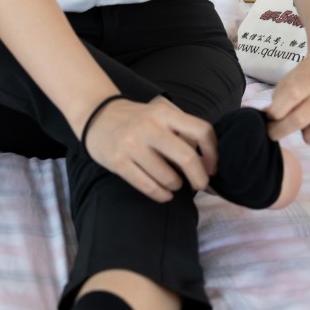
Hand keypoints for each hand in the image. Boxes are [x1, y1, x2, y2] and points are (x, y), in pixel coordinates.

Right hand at [83, 95, 217, 202]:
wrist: (97, 116)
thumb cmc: (137, 119)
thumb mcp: (160, 114)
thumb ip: (182, 130)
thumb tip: (206, 159)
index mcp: (165, 113)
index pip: (201, 131)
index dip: (213, 152)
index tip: (212, 166)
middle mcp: (150, 127)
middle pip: (186, 157)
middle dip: (199, 177)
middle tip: (201, 185)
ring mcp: (132, 144)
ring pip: (167, 176)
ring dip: (176, 185)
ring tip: (175, 184)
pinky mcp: (118, 161)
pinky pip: (147, 186)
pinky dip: (161, 195)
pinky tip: (165, 195)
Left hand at [265, 56, 309, 153]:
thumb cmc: (304, 81)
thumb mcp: (288, 83)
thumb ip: (278, 102)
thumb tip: (266, 122)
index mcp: (306, 84)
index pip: (289, 98)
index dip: (273, 113)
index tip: (268, 117)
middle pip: (298, 120)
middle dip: (279, 131)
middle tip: (273, 132)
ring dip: (307, 138)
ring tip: (306, 129)